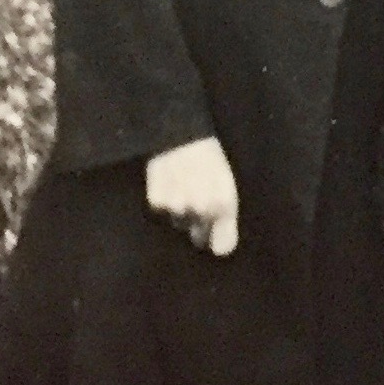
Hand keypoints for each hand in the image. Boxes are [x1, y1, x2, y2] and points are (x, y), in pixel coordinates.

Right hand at [146, 136, 239, 255]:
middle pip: (198, 237)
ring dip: (180, 211)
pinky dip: (164, 201)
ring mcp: (178, 206)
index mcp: (225, 203)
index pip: (221, 246)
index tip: (214, 236)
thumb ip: (226, 219)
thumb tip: (220, 251)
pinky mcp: (157, 202)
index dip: (217, 242)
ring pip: (179, 223)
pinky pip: (162, 211)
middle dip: (198, 224)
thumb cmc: (208, 157)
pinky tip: (168, 182)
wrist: (180, 133)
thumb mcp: (226, 183)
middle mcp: (202, 209)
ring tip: (183, 184)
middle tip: (196, 196)